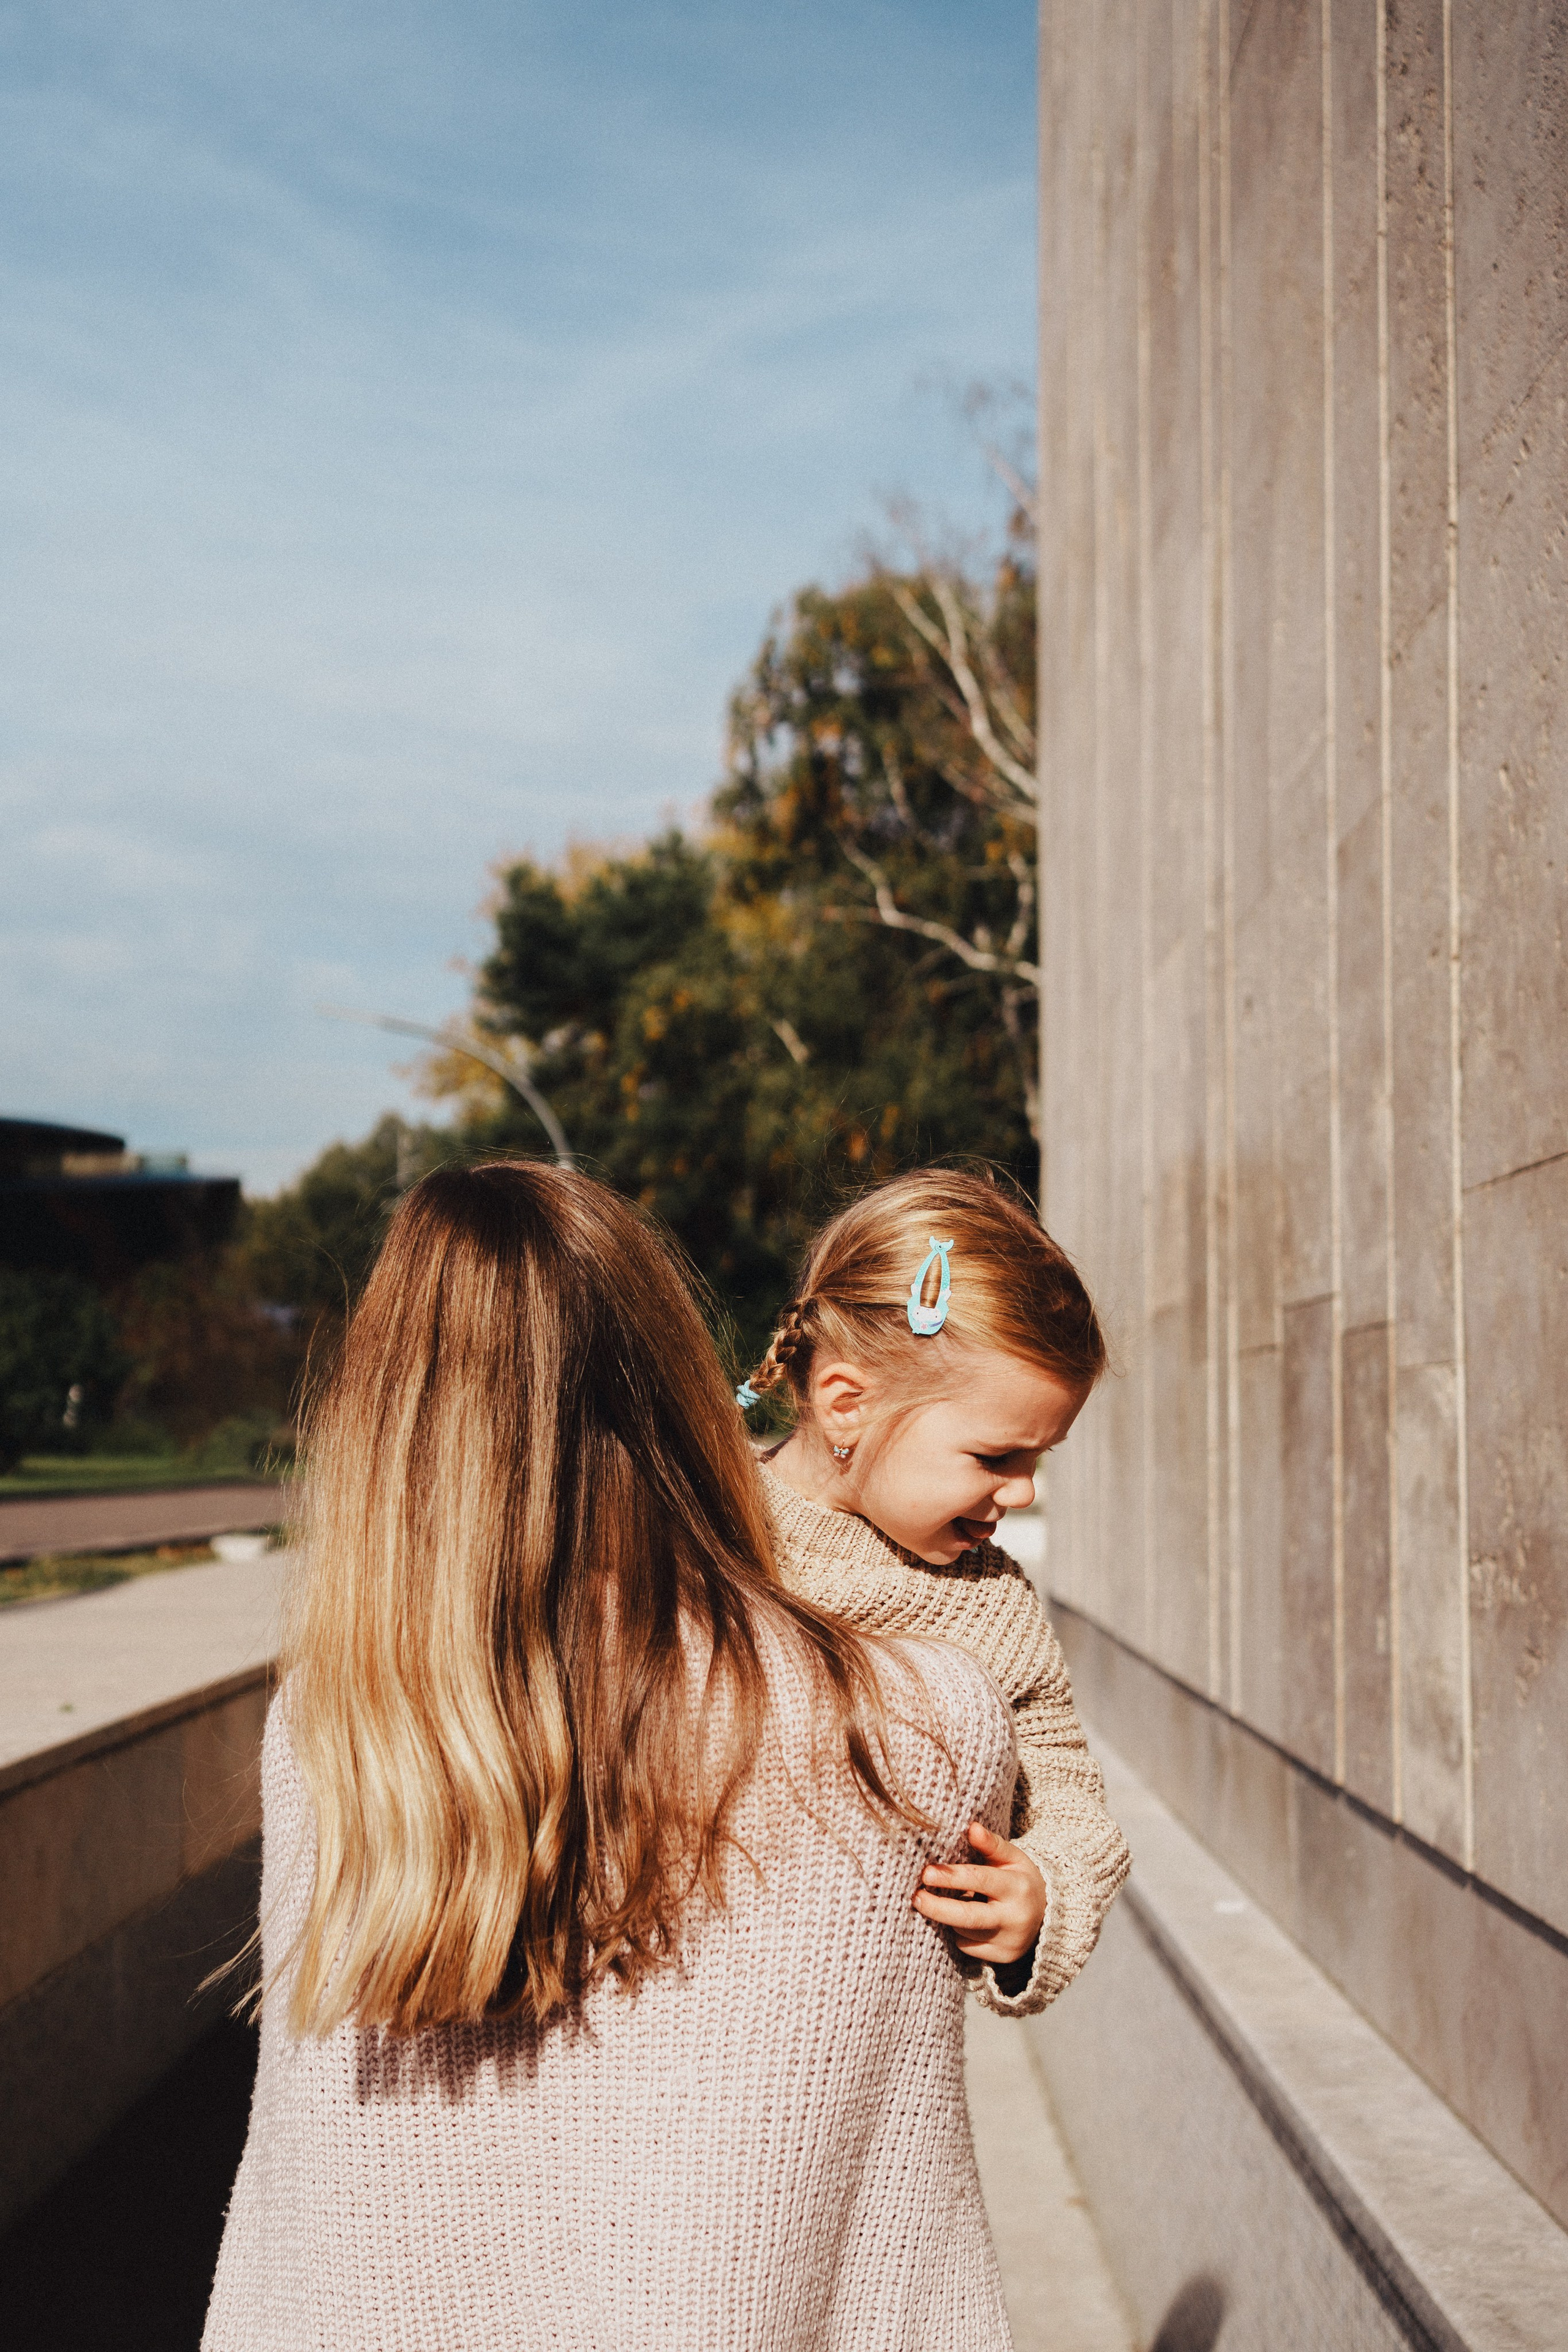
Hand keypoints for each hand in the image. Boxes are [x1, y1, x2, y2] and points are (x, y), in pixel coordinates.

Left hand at [913, 1820, 1046, 1967]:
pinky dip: (961, 1933)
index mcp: (1018, 1887)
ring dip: (951, 1917)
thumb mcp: (1012, 1857)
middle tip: (916, 1898)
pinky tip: (972, 1922)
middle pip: (968, 1917)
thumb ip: (991, 1844)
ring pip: (964, 1930)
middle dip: (937, 1908)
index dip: (951, 1876)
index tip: (926, 1873)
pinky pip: (967, 1946)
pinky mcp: (1002, 1957)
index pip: (980, 1880)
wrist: (1047, 1915)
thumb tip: (972, 1827)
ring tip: (959, 1902)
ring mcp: (1009, 1942)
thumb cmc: (1020, 1879)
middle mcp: (1015, 1918)